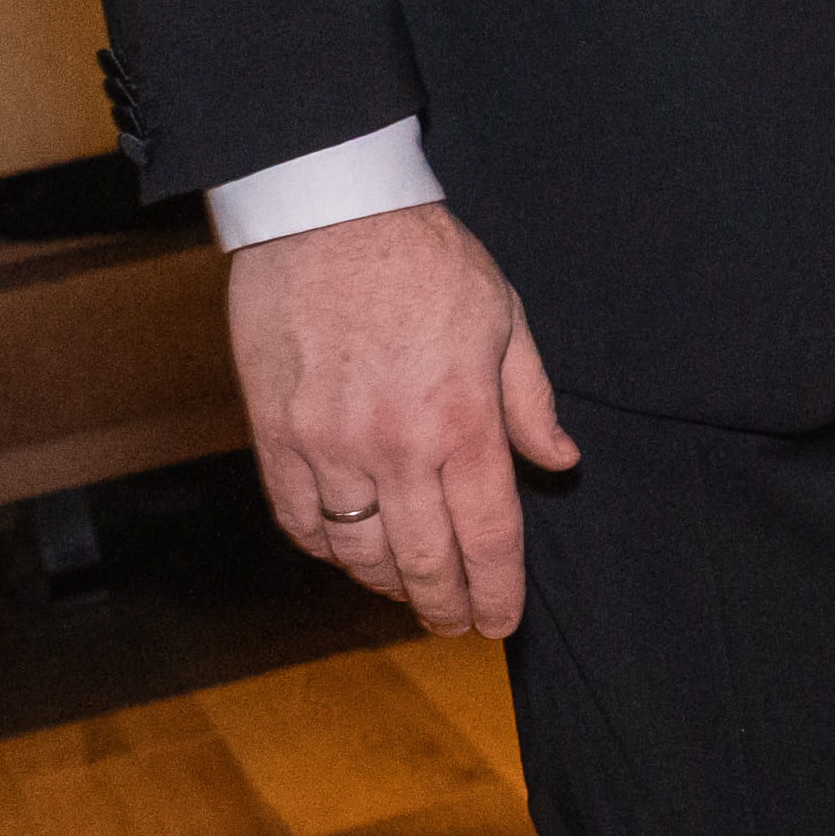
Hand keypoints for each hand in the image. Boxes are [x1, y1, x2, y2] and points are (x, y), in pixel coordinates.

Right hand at [227, 201, 579, 639]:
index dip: (496, 591)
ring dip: (386, 584)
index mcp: (462, 421)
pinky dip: (325, 548)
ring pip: (357, 552)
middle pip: (423, 561)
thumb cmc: (423, 258)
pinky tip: (346, 552)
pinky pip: (298, 519)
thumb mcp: (504, 318)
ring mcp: (328, 445)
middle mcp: (396, 446)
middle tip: (455, 624)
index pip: (487, 536)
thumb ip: (530, 401)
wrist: (325, 210)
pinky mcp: (274, 434)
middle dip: (444, 606)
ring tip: (407, 590)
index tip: (500, 622)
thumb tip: (560, 463)